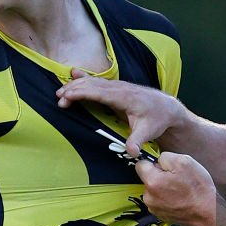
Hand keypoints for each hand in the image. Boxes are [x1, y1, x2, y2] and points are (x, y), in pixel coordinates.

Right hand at [56, 69, 183, 156]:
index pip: (99, 92)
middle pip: (92, 85)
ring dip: (76, 85)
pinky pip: (97, 82)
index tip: (67, 96)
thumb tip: (132, 152)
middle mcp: (119, 88)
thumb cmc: (157, 119)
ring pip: (93, 82)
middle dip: (74, 89)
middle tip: (59, 98)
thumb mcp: (149, 131)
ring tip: (60, 93)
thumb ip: (137, 141)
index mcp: (125, 97)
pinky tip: (74, 73)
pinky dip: (84, 79)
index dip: (82, 93)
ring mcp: (117, 87)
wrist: (166, 108)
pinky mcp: (116, 89)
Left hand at [136, 153, 216, 225]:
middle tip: (176, 178)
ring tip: (180, 189)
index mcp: (152, 181)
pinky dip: (166, 198)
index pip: (140, 164)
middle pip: (147, 178)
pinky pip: (159, 200)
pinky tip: (179, 198)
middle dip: (159, 175)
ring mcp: (153, 208)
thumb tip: (158, 160)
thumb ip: (165, 157)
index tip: (164, 166)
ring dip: (163, 187)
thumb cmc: (198, 188)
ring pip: (153, 189)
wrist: (208, 213)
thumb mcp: (184, 161)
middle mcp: (148, 197)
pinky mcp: (160, 215)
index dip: (153, 162)